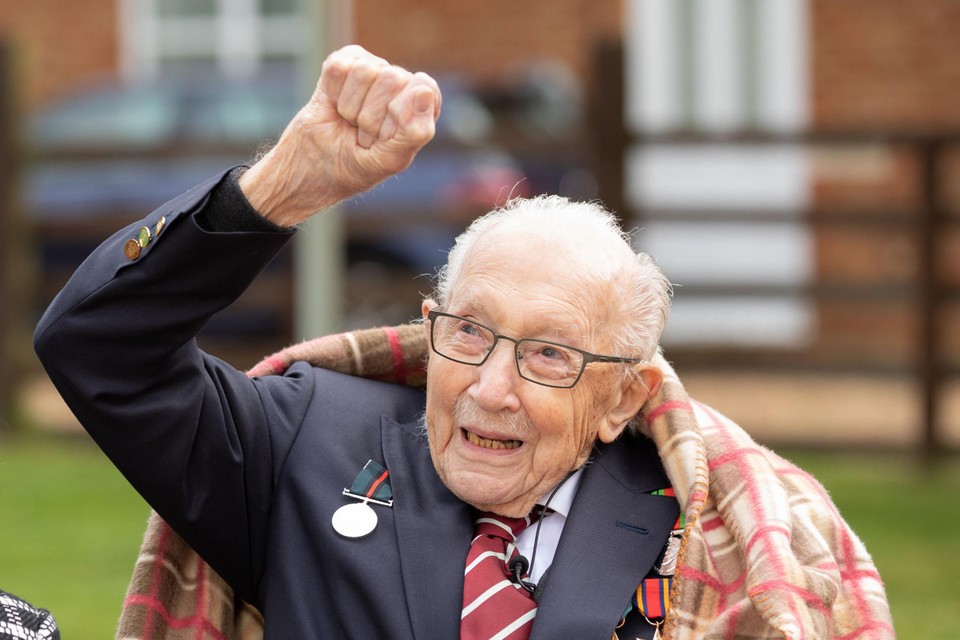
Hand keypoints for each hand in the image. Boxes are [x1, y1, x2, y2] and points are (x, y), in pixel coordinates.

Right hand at [239, 45, 441, 226]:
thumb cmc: (355, 167)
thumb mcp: (390, 160)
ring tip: (349, 123)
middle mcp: (401, 83)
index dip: (399, 116)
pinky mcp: (343, 62)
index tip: (384, 138)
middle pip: (392, 79)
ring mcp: (372, 69)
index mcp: (422, 106)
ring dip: (350, 108)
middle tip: (363, 135)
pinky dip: (332, 93)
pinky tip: (334, 106)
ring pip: (364, 71)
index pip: (423, 89)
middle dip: (371, 117)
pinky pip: (339, 68)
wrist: (311, 168)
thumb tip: (424, 91)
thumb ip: (415, 131)